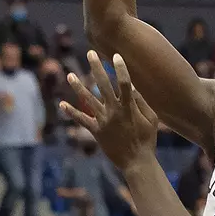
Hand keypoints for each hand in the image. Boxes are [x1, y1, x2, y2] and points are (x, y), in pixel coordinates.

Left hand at [62, 51, 159, 172]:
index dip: (120, 68)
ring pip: (88, 100)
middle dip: (96, 68)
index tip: (115, 55)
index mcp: (129, 107)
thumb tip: (132, 88)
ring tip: (69, 75)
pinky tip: (62, 104)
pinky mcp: (96, 131)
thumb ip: (142, 103)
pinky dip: (71, 112)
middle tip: (90, 53)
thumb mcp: (151, 120)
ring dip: (78, 87)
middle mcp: (114, 111)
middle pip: (103, 85)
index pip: (124, 83)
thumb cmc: (147, 140)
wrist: (136, 162)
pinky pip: (82, 120)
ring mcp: (103, 121)